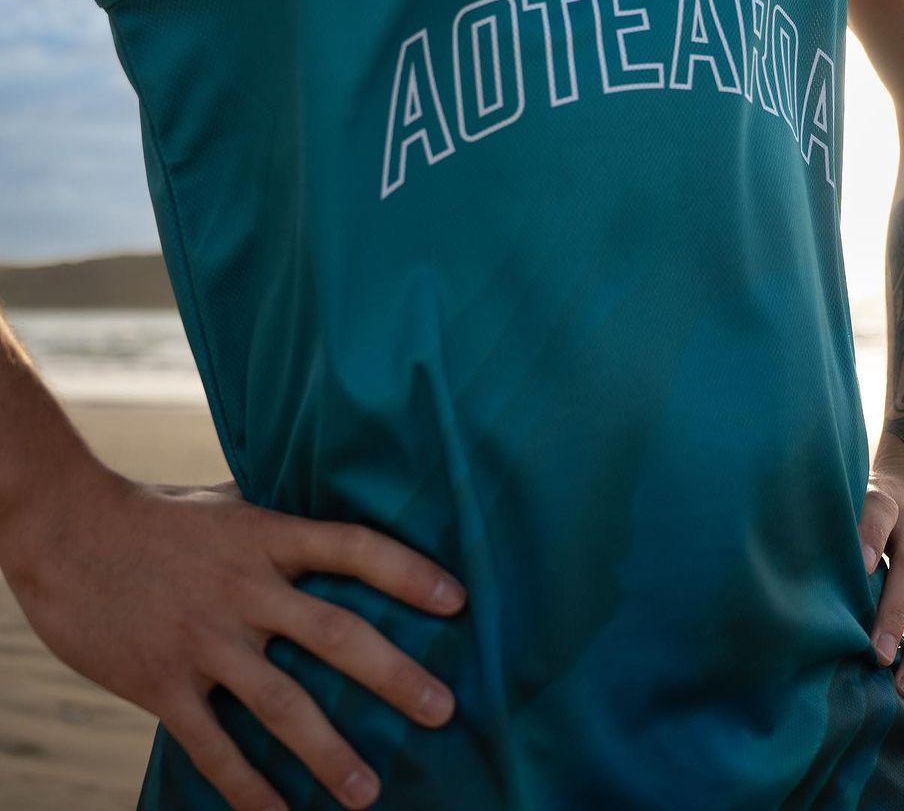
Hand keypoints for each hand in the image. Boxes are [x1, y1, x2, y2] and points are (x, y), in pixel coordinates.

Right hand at [0, 457, 467, 810]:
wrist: (67, 532)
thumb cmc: (155, 514)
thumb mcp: (225, 501)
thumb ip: (277, 519)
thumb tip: (331, 513)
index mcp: (265, 537)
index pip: (352, 547)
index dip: (407, 572)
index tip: (457, 600)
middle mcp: (244, 587)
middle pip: (334, 632)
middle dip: (394, 674)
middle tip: (443, 709)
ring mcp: (204, 639)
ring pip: (281, 702)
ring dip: (330, 751)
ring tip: (370, 791)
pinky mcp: (162, 682)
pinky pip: (214, 745)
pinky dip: (249, 786)